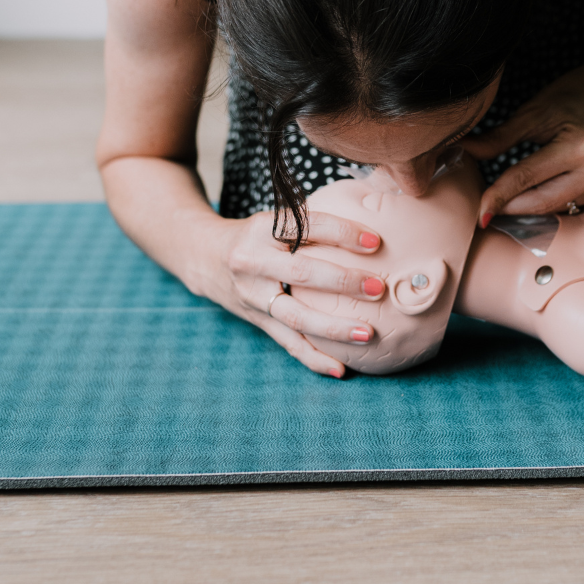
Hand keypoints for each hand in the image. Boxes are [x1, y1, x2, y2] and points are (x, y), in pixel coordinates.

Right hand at [206, 209, 386, 377]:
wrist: (206, 257)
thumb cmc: (257, 235)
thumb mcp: (274, 218)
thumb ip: (312, 220)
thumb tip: (370, 214)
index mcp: (263, 229)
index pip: (307, 227)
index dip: (341, 232)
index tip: (375, 242)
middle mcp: (254, 261)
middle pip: (302, 273)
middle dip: (342, 281)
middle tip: (378, 288)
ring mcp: (253, 295)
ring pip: (295, 316)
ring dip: (333, 328)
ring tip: (368, 334)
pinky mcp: (257, 320)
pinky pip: (288, 343)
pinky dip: (314, 358)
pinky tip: (341, 369)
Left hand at [465, 50, 583, 223]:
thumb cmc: (573, 96)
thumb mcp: (534, 111)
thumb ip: (500, 137)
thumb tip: (464, 150)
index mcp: (581, 145)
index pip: (527, 178)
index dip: (499, 195)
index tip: (478, 212)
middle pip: (542, 202)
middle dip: (511, 207)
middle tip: (485, 208)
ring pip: (556, 207)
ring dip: (528, 207)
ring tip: (508, 197)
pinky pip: (572, 206)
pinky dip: (551, 203)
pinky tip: (537, 193)